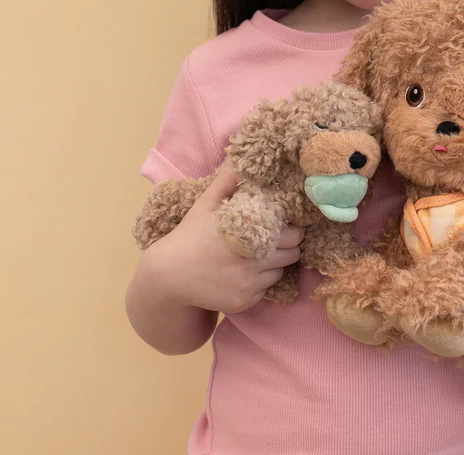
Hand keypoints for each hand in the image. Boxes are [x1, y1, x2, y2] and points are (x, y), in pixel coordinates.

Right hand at [141, 169, 303, 314]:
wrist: (167, 275)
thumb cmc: (188, 236)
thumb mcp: (205, 205)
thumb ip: (226, 184)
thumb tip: (241, 166)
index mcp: (250, 231)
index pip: (293, 233)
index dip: (291, 229)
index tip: (285, 227)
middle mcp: (255, 258)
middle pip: (293, 254)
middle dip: (288, 247)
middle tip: (275, 242)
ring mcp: (249, 283)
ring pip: (279, 273)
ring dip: (274, 265)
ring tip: (257, 257)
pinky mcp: (243, 301)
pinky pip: (264, 291)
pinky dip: (259, 284)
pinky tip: (243, 274)